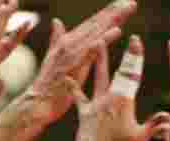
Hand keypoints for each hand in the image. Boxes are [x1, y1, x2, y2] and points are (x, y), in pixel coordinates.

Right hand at [23, 0, 138, 123]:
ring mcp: (74, 52)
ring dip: (113, 19)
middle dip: (114, 12)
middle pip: (97, 24)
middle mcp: (72, 42)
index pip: (91, 24)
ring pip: (97, 32)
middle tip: (131, 3)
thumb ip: (56, 38)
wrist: (38, 101)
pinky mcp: (76, 65)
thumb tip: (57, 21)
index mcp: (69, 41)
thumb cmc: (47, 83)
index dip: (107, 14)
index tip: (122, 5)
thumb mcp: (52, 57)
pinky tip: (117, 31)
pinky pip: (94, 50)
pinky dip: (105, 39)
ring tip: (128, 8)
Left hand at [68, 38, 169, 140]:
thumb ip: (154, 125)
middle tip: (124, 34)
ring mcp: (96, 103)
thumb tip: (168, 117)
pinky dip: (73, 87)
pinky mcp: (84, 112)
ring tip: (97, 41)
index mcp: (125, 100)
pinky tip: (67, 78)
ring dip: (98, 59)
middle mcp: (110, 97)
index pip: (133, 73)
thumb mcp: (140, 138)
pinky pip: (78, 96)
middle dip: (123, 53)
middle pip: (118, 70)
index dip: (135, 56)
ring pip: (98, 76)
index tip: (137, 41)